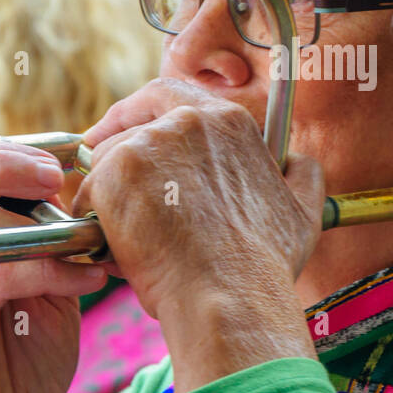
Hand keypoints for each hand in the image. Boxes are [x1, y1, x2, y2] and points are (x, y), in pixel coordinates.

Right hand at [0, 141, 107, 392]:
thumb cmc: (26, 352)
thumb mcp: (52, 280)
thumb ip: (58, 236)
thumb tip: (96, 188)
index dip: (5, 150)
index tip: (66, 154)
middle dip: (1, 163)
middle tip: (54, 179)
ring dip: (34, 226)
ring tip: (84, 243)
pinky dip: (45, 272)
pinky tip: (85, 280)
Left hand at [74, 79, 324, 392]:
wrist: (230, 297)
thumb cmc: (264, 264)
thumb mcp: (303, 210)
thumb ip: (301, 173)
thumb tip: (297, 161)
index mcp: (230, 121)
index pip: (173, 95)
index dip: (145, 111)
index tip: (131, 130)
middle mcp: (189, 121)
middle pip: (135, 121)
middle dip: (113, 138)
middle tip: (99, 165)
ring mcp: (149, 144)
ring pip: (109, 158)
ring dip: (108, 191)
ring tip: (121, 233)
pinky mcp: (116, 174)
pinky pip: (88, 192)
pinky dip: (92, 220)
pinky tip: (112, 247)